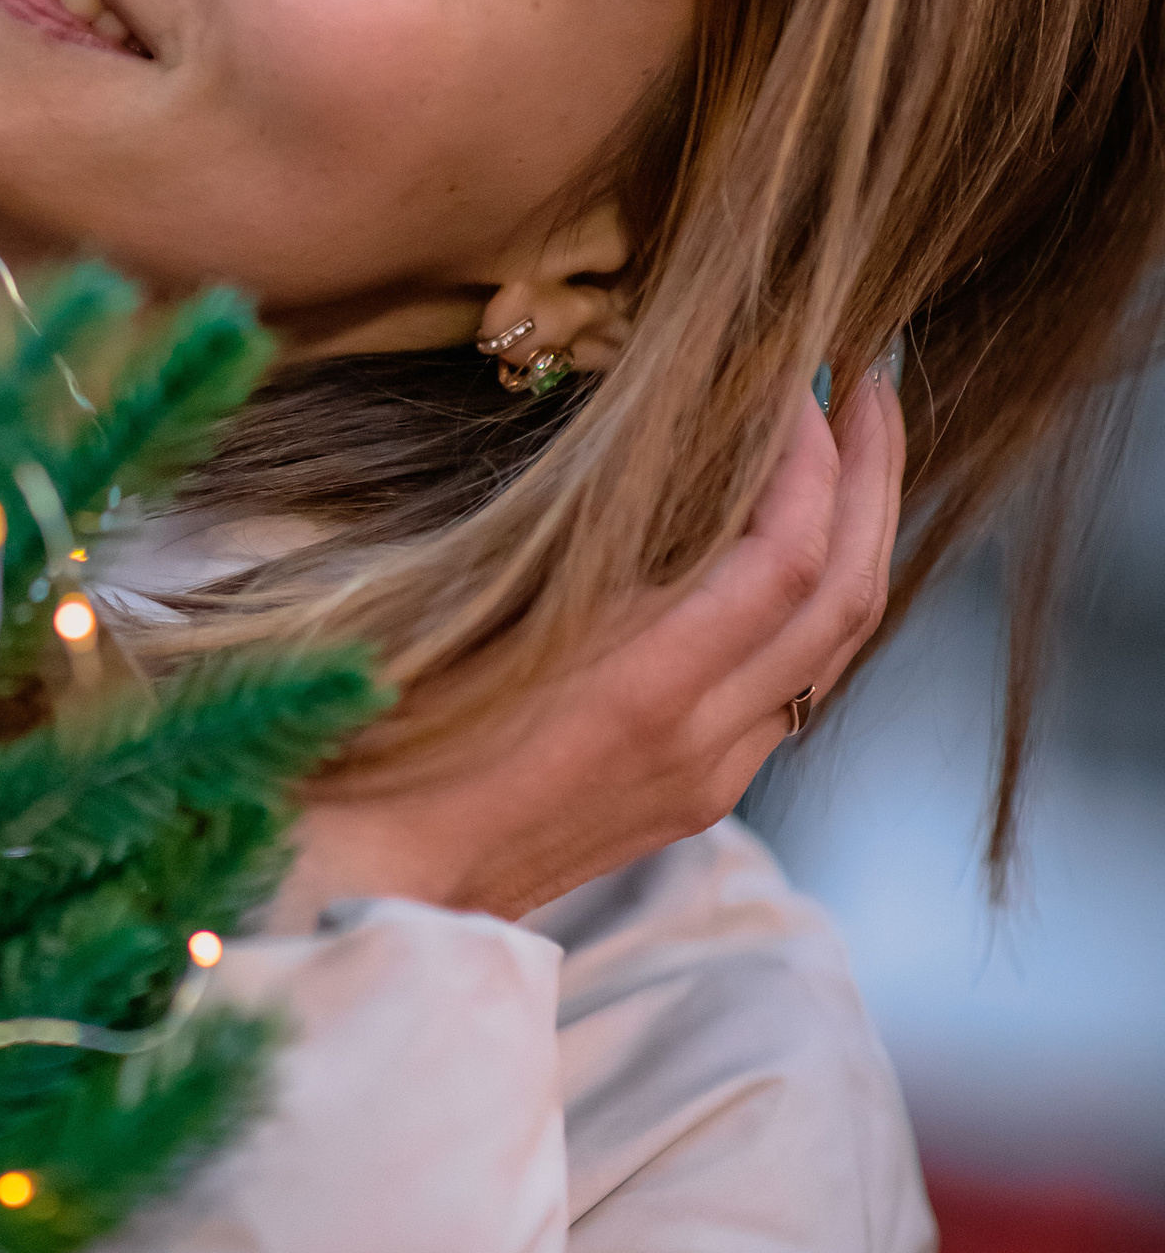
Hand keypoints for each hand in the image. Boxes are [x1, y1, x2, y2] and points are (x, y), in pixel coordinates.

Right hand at [273, 362, 904, 926]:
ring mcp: (710, 774)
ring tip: (858, 448)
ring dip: (864, 535)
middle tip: (871, 378)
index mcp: (641, 688)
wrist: (378, 881)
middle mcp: (700, 738)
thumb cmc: (385, 731)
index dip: (811, 455)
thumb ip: (574, 538)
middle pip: (848, 595)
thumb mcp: (466, 615)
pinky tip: (799, 547)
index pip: (787, 554)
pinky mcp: (700, 795)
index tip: (793, 371)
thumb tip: (648, 434)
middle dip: (876, 474)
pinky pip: (796, 685)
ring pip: (838, 647)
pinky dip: (818, 599)